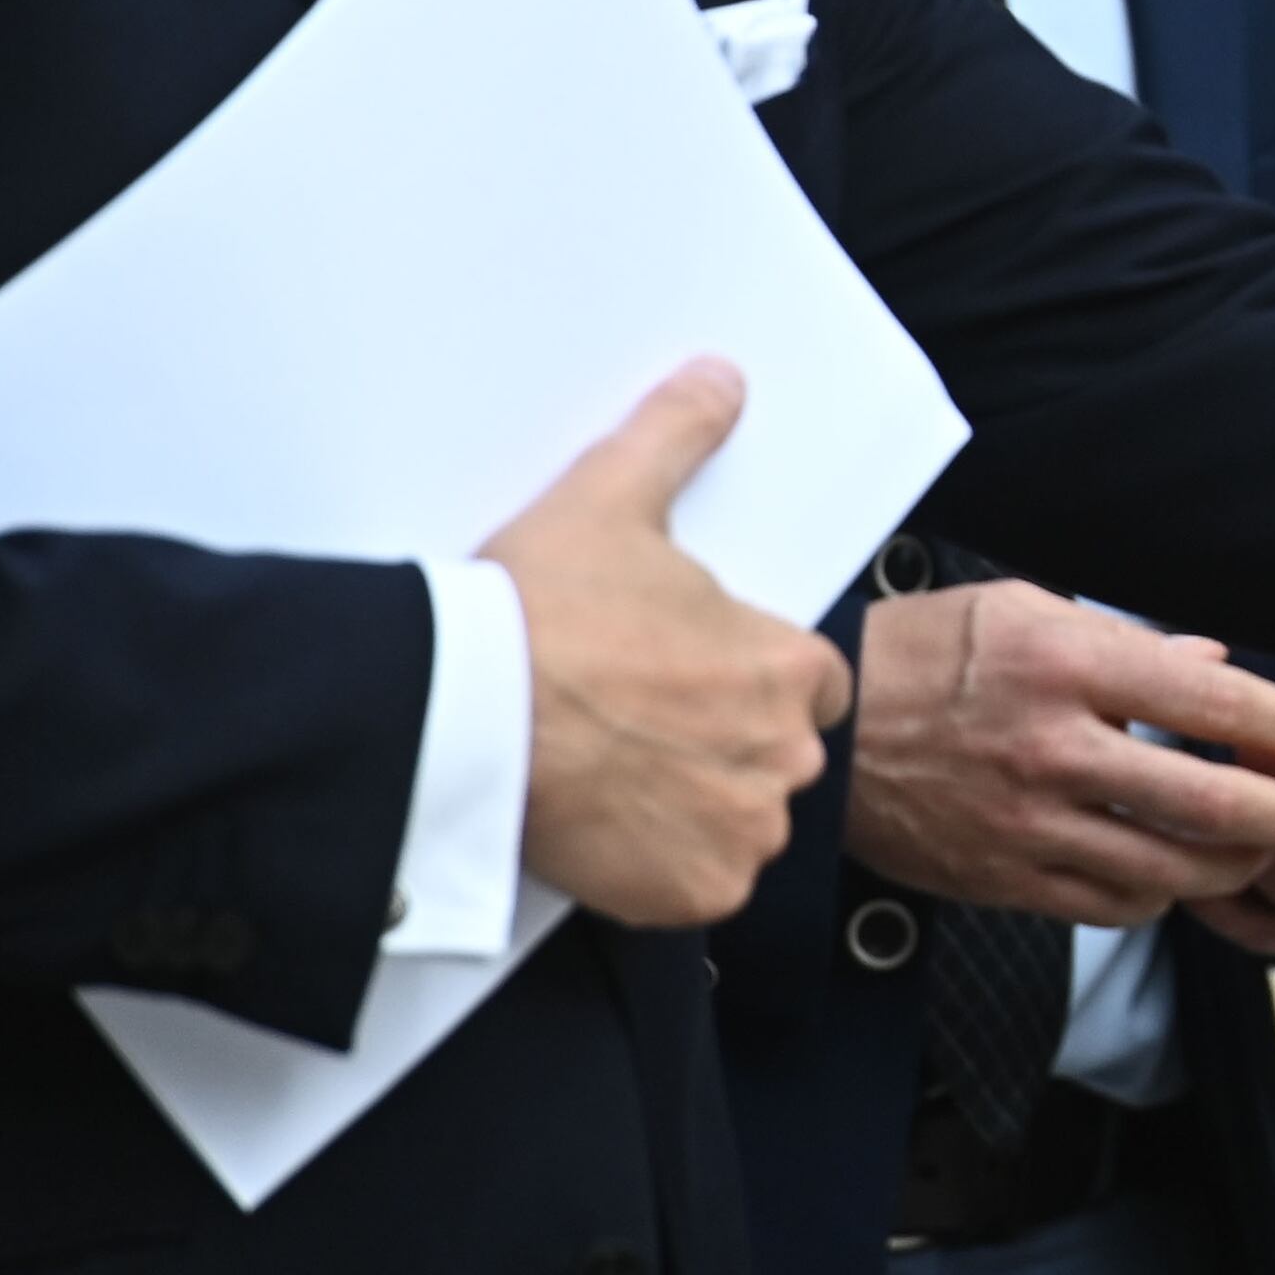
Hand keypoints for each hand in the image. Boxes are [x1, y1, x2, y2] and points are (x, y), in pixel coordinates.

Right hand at [486, 360, 855, 927]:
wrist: (461, 714)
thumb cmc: (538, 612)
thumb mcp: (612, 497)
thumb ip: (676, 436)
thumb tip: (719, 381)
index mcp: (787, 665)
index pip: (812, 682)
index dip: (754, 678)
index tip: (697, 678)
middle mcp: (784, 753)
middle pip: (779, 755)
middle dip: (726, 744)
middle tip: (642, 724)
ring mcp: (740, 829)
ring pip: (740, 822)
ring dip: (696, 806)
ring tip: (617, 773)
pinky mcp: (692, 893)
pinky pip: (698, 887)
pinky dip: (662, 869)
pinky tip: (609, 827)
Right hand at [841, 579, 1274, 925]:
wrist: (827, 732)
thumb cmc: (925, 653)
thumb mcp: (1021, 609)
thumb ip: (1127, 641)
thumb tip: (1216, 662)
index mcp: (1062, 664)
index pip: (1205, 698)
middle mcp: (1052, 749)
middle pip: (1206, 802)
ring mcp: (1028, 825)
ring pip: (1169, 868)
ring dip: (1237, 864)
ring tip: (1270, 846)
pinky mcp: (1005, 880)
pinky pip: (1112, 905)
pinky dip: (1163, 895)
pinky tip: (1182, 873)